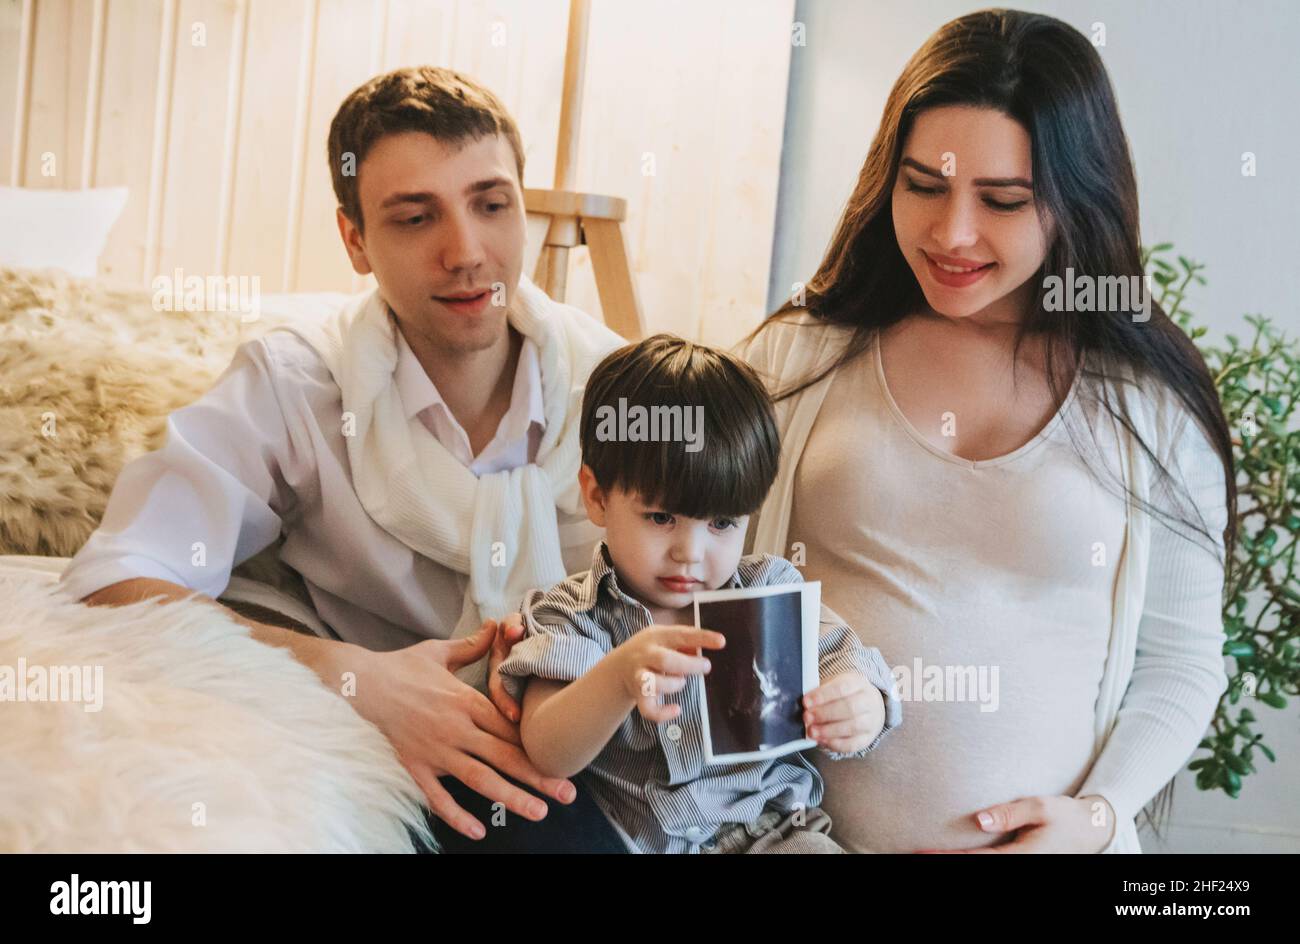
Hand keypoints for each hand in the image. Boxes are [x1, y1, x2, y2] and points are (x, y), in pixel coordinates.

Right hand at [334, 618, 576, 840]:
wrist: (359, 684)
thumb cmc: (401, 667)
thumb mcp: (440, 651)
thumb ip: (473, 646)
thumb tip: (497, 625)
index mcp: (466, 701)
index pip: (509, 728)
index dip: (535, 744)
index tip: (559, 756)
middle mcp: (456, 728)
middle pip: (505, 756)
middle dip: (538, 776)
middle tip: (567, 793)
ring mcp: (436, 751)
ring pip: (480, 779)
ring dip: (511, 797)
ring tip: (538, 812)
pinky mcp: (415, 766)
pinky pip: (438, 796)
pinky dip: (457, 815)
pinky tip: (478, 831)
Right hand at [612, 625, 725, 722]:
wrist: (619, 667)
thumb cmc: (652, 650)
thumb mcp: (665, 638)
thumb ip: (686, 642)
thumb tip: (712, 645)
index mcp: (656, 636)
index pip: (681, 634)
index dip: (702, 638)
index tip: (721, 642)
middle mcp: (645, 655)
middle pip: (665, 660)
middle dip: (689, 665)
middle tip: (706, 667)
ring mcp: (639, 676)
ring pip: (653, 684)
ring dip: (674, 685)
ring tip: (681, 682)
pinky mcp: (638, 696)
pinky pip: (648, 709)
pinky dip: (663, 713)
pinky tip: (676, 709)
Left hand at [803, 672, 884, 753]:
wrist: (869, 706)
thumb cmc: (845, 695)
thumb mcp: (834, 685)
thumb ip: (820, 694)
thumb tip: (805, 705)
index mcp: (858, 683)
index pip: (842, 687)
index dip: (823, 695)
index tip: (806, 702)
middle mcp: (868, 701)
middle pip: (849, 707)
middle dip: (825, 714)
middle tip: (807, 717)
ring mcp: (871, 721)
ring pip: (853, 726)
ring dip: (829, 730)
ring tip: (812, 731)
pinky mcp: (867, 738)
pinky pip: (853, 744)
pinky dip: (836, 744)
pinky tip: (822, 741)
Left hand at [915, 795, 1117, 852]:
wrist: (1092, 832)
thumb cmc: (1065, 816)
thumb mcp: (1041, 807)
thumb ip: (1010, 813)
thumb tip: (979, 820)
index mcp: (1024, 856)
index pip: (978, 861)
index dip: (949, 858)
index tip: (922, 852)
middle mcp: (1022, 867)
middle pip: (978, 869)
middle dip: (946, 863)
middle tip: (913, 854)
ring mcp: (1023, 869)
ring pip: (985, 870)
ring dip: (957, 863)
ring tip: (927, 855)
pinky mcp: (1021, 866)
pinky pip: (992, 867)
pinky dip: (972, 861)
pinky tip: (953, 856)